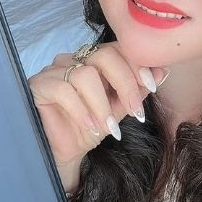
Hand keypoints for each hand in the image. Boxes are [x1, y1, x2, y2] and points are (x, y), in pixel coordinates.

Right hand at [28, 42, 167, 166]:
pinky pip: (63, 89)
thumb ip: (137, 90)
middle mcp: (74, 59)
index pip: (118, 48)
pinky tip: (90, 126)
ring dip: (102, 105)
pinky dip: (81, 110)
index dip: (137, 65)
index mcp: (94, 60)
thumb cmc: (90, 127)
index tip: (152, 86)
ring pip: (85, 74)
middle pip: (104, 54)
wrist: (62, 153)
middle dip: (125, 83)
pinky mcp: (38, 85)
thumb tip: (163, 71)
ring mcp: (54, 70)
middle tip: (135, 110)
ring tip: (108, 128)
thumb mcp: (119, 109)